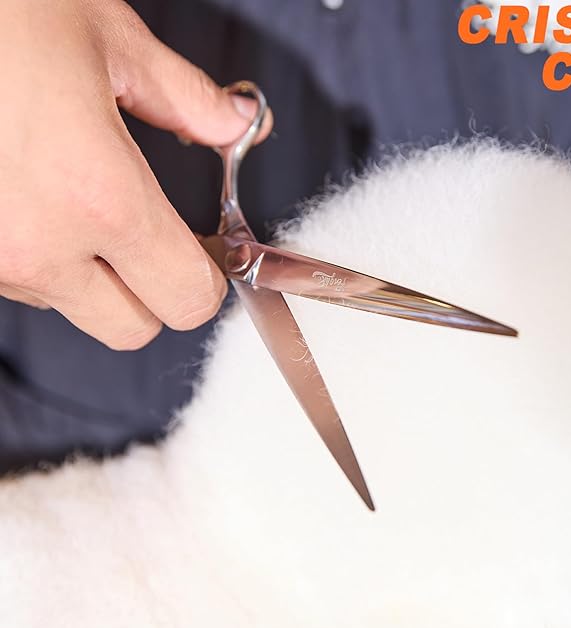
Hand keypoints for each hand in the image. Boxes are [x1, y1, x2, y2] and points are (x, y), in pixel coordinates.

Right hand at [0, 0, 271, 349]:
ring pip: (72, 306)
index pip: (186, 298)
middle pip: (133, 329)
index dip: (206, 280)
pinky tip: (33, 197)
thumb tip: (234, 122)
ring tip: (75, 196)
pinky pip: (20, 283)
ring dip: (90, 272)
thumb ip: (187, 99)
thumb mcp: (107, 40)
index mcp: (100, 196)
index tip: (204, 255)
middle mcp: (39, 244)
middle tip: (152, 238)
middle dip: (154, 292)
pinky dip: (40, 254)